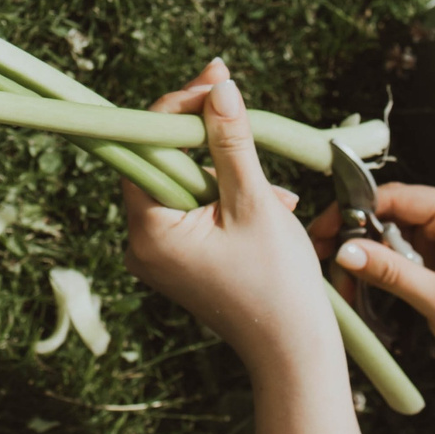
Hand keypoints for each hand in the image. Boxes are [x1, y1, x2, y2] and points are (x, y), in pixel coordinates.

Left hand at [120, 61, 333, 374]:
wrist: (293, 352)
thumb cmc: (277, 286)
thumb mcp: (255, 203)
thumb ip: (231, 142)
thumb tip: (218, 88)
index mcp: (148, 230)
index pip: (145, 147)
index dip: (178, 108)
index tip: (215, 81)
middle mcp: (141, 243)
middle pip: (165, 164)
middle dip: (215, 147)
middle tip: (252, 129)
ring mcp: (159, 254)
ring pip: (187, 186)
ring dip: (231, 176)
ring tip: (276, 199)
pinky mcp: (180, 260)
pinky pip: (196, 211)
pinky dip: (230, 200)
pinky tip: (269, 211)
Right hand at [309, 184, 434, 389]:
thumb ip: (390, 272)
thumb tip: (344, 250)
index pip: (398, 197)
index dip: (355, 211)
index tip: (324, 233)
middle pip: (391, 212)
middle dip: (357, 237)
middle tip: (326, 261)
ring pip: (392, 232)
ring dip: (367, 256)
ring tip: (344, 284)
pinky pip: (403, 250)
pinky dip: (382, 267)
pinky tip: (362, 285)